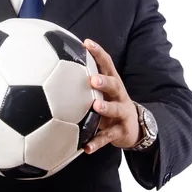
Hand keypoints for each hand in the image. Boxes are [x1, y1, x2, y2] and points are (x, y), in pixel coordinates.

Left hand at [82, 39, 141, 153]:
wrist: (135, 127)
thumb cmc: (110, 103)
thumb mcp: (103, 89)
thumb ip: (86, 77)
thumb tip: (57, 61)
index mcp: (112, 82)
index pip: (107, 63)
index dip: (98, 52)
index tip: (87, 43)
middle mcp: (119, 96)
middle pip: (114, 85)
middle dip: (104, 81)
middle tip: (93, 79)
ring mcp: (122, 113)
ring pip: (115, 110)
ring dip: (105, 108)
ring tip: (96, 107)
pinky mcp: (120, 131)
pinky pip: (108, 137)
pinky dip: (97, 142)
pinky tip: (87, 148)